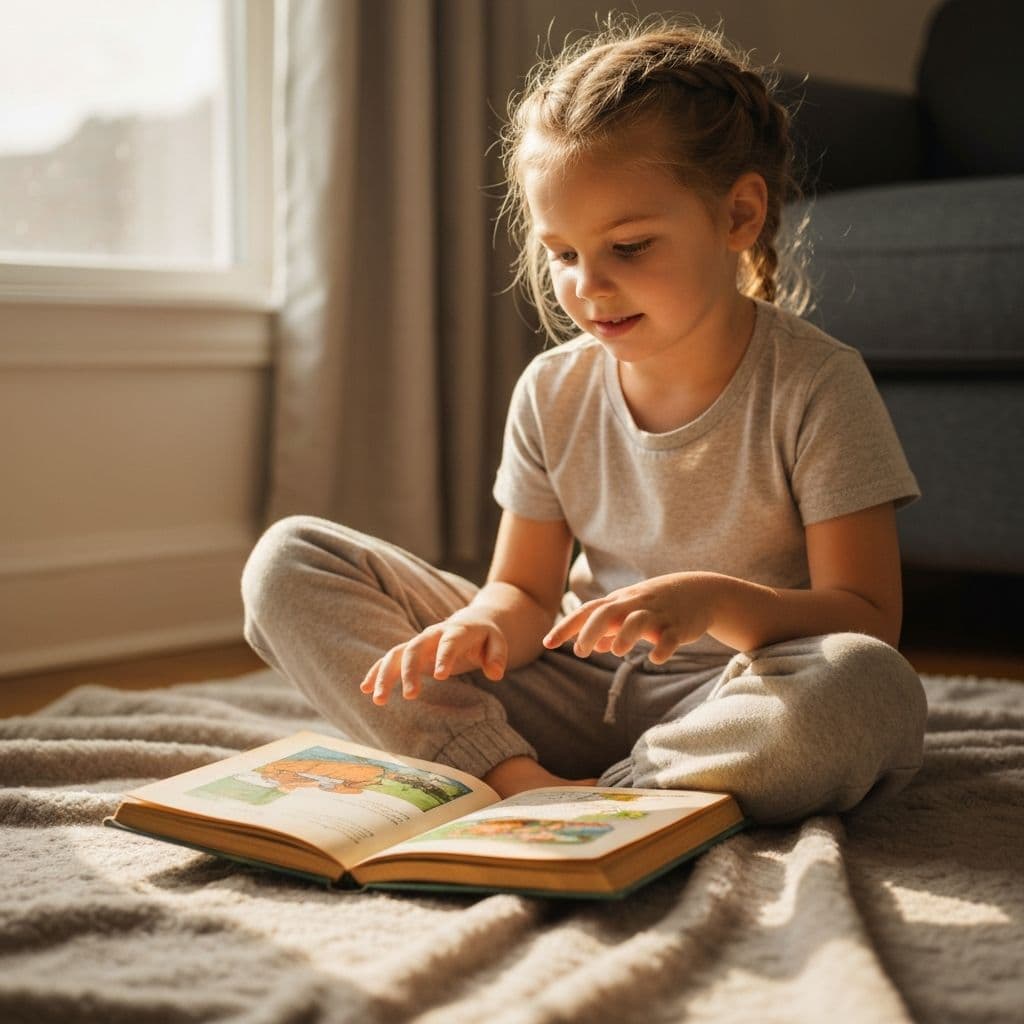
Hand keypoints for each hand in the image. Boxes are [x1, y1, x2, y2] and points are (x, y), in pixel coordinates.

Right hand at [359, 613, 508, 704]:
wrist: (471, 622)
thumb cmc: (485, 636)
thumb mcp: (497, 642)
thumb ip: (498, 656)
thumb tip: (496, 674)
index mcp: (456, 631)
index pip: (448, 643)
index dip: (444, 657)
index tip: (440, 677)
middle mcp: (432, 635)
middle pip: (415, 649)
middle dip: (410, 672)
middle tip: (411, 696)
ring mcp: (418, 643)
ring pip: (396, 655)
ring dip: (385, 675)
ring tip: (379, 700)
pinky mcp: (409, 652)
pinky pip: (389, 660)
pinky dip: (377, 672)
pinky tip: (365, 689)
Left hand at [542, 573, 720, 663]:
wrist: (701, 591)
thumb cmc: (659, 603)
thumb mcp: (632, 611)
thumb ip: (609, 628)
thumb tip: (591, 646)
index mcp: (620, 602)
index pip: (587, 612)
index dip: (567, 627)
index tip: (546, 644)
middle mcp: (635, 605)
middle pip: (607, 613)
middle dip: (591, 631)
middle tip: (580, 652)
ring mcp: (658, 615)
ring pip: (638, 621)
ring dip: (625, 635)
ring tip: (616, 651)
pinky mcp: (679, 627)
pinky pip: (670, 637)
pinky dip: (663, 648)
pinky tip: (655, 658)